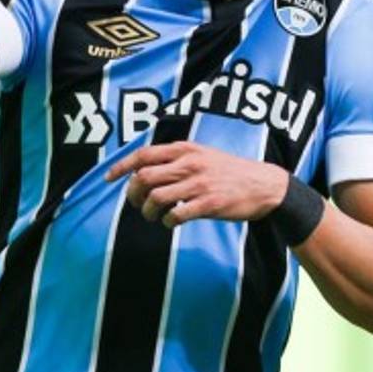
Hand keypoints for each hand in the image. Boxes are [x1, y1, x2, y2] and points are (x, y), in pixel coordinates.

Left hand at [104, 141, 289, 227]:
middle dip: (132, 194)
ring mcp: (199, 184)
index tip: (108, 178)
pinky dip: (167, 222)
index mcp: (185, 149)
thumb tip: (145, 169)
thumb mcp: (202, 154)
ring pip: (156, 198)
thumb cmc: (229, 172)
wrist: (264, 185)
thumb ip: (176, 158)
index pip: (143, 155)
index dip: (121, 167)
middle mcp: (189, 164)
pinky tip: (172, 222)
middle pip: (144, 177)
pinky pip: (176, 215)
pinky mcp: (209, 204)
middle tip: (137, 204)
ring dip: (148, 212)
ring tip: (154, 216)